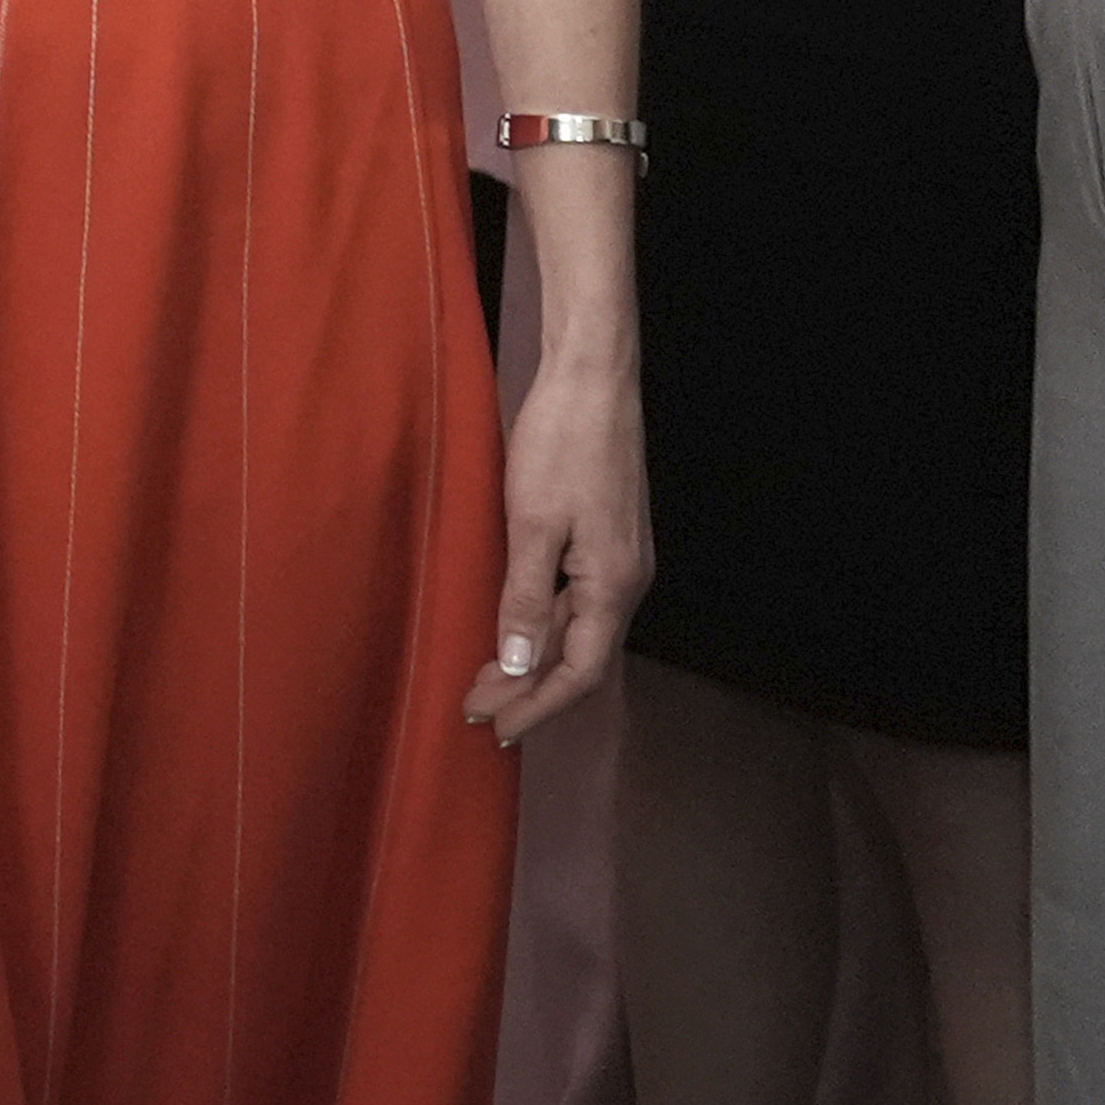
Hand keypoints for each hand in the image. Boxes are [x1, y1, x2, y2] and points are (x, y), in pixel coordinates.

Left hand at [467, 355, 647, 746]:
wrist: (593, 377)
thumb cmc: (563, 442)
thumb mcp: (533, 524)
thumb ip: (526, 599)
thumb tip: (521, 666)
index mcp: (614, 585)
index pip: (578, 672)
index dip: (537, 706)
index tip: (494, 726)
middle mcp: (627, 580)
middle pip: (581, 658)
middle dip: (531, 690)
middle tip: (477, 709)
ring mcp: (621, 558)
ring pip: (579, 630)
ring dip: (535, 659)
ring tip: (488, 678)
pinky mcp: (607, 536)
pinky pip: (578, 599)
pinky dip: (544, 623)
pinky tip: (515, 625)